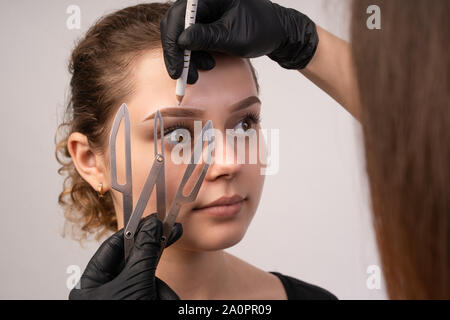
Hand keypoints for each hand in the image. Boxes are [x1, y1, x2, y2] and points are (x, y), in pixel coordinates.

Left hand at [69, 214, 182, 299]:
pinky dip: (165, 299)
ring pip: (152, 282)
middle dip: (153, 265)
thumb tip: (151, 225)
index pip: (114, 247)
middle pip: (136, 263)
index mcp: (93, 285)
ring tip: (159, 300)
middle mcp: (108, 292)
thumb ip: (144, 252)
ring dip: (161, 293)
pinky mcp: (145, 302)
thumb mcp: (134, 284)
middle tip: (168, 234)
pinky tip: (164, 302)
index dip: (134, 231)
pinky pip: (160, 295)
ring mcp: (128, 300)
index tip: (153, 219)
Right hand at [160, 0, 318, 83]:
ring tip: (207, 67)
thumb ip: (207, 38)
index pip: (179, 17)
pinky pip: (191, 38)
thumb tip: (181, 41)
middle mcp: (203, 0)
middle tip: (185, 76)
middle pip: (175, 25)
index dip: (173, 44)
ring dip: (189, 56)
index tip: (177, 69)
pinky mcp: (205, 21)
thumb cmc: (262, 30)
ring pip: (181, 34)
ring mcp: (203, 10)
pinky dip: (195, 54)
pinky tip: (208, 62)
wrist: (277, 32)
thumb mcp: (234, 38)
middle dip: (179, 54)